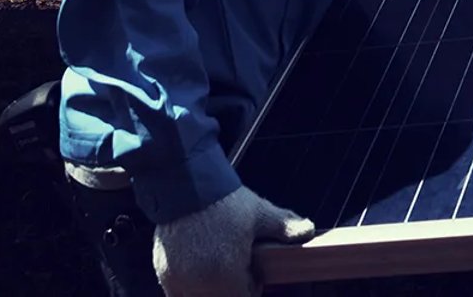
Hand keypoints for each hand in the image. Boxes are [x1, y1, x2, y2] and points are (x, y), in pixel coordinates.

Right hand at [152, 185, 313, 296]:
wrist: (186, 186)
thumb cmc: (224, 202)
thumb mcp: (260, 214)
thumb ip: (285, 227)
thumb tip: (308, 231)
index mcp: (226, 275)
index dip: (251, 289)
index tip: (253, 273)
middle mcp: (199, 284)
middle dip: (231, 289)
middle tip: (237, 266)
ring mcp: (178, 281)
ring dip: (211, 290)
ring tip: (218, 265)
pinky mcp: (164, 273)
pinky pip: (179, 294)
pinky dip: (190, 288)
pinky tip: (199, 267)